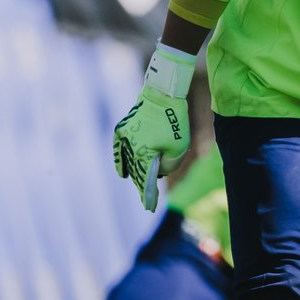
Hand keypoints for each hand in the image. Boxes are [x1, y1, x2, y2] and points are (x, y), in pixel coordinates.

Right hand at [113, 43, 194, 211]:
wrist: (162, 93)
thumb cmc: (174, 120)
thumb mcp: (179, 147)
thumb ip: (169, 165)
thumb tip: (158, 170)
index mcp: (143, 154)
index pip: (145, 180)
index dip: (148, 194)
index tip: (149, 206)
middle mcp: (130, 148)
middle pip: (135, 172)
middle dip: (142, 185)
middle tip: (147, 199)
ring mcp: (124, 138)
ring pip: (127, 162)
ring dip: (132, 174)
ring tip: (139, 186)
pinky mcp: (122, 130)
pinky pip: (119, 150)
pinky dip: (121, 161)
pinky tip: (122, 172)